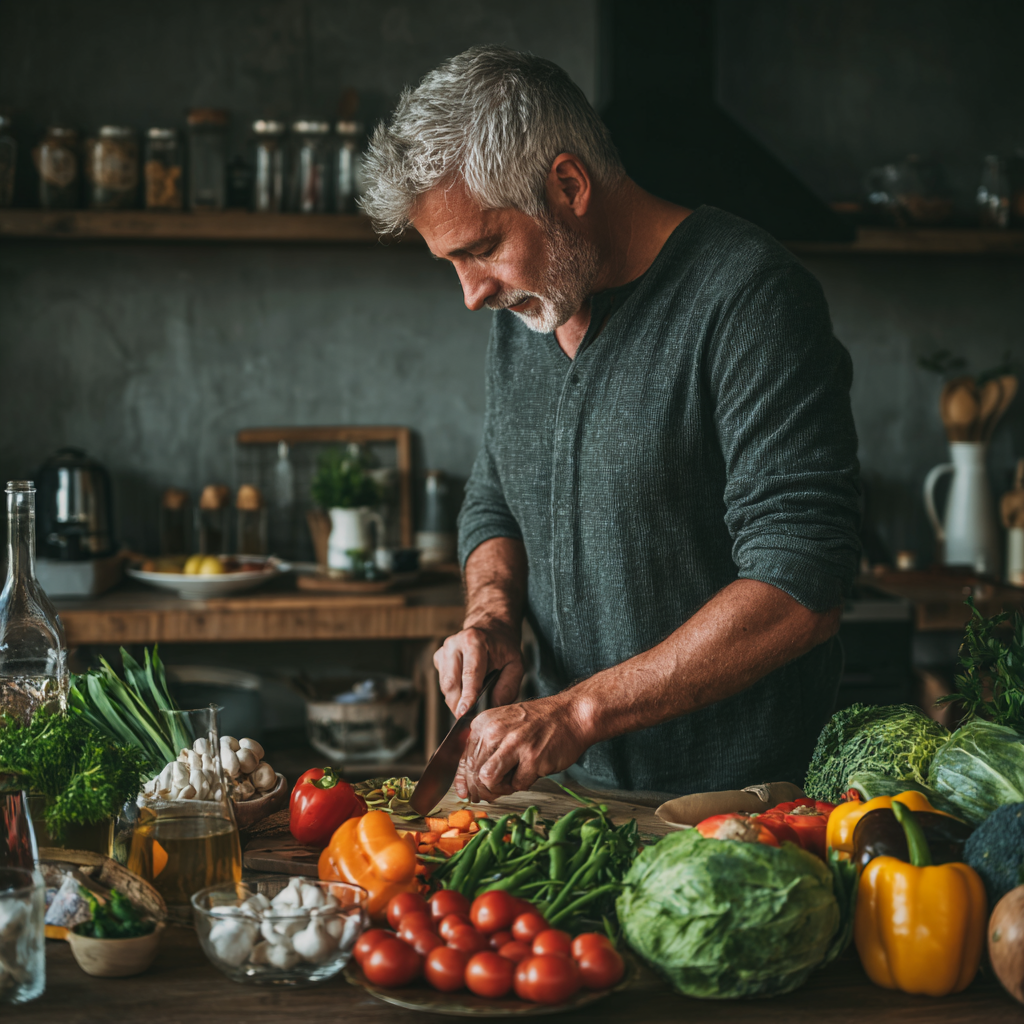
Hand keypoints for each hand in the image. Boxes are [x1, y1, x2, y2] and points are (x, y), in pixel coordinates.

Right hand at [434, 619, 523, 716]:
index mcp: (474, 640)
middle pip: (451, 683)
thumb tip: (491, 708)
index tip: (465, 712)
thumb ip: (507, 687)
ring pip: (445, 686)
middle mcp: (454, 644)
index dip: (467, 695)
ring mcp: (443, 650)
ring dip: (457, 701)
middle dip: (459, 704)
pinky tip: (467, 691)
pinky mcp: (438, 658)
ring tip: (472, 704)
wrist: (491, 628)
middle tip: (471, 717)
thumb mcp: (516, 664)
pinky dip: (454, 694)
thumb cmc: (503, 647)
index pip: (469, 673)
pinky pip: (443, 684)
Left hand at [454, 693, 590, 801]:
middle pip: (474, 772)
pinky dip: (523, 783)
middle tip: (494, 791)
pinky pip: (517, 784)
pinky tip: (531, 771)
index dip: (464, 781)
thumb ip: (484, 751)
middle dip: (482, 788)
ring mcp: (513, 744)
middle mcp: (494, 731)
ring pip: (487, 779)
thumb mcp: (504, 727)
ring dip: (499, 788)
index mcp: (484, 723)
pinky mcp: (531, 757)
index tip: (466, 792)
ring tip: (512, 780)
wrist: (571, 714)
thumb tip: (467, 785)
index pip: (464, 759)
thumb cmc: (540, 723)